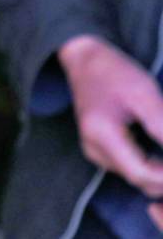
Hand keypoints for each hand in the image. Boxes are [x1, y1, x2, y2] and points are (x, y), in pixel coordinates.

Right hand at [59, 34, 162, 225]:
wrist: (85, 60)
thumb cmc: (113, 72)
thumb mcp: (144, 94)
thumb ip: (162, 127)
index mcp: (101, 134)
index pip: (140, 173)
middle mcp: (93, 148)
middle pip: (138, 179)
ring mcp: (94, 150)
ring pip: (135, 176)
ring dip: (158, 173)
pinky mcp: (99, 148)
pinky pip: (128, 167)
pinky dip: (149, 166)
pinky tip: (160, 152)